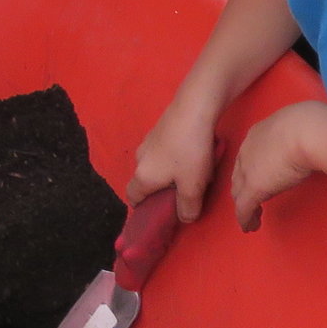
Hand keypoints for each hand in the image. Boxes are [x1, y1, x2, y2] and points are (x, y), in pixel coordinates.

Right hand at [125, 100, 220, 225]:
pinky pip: (163, 151)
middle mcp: (140, 158)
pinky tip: (193, 153)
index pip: (132, 197)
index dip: (143, 208)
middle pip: (146, 181)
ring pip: (155, 165)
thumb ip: (188, 208)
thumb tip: (184, 217)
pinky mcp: (160, 129)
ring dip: (169, 172)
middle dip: (161, 190)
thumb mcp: (193, 187)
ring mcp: (148, 141)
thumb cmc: (190, 152)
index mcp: (143, 176)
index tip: (160, 212)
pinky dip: (174, 157)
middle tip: (184, 193)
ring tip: (193, 172)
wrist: (193, 109)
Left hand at [229, 103, 326, 232]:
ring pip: (239, 193)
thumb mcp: (295, 129)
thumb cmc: (308, 126)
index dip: (248, 171)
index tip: (254, 181)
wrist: (305, 131)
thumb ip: (292, 138)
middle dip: (242, 190)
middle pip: (238, 175)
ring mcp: (248, 170)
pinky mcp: (254, 188)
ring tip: (251, 220)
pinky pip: (244, 208)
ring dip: (244, 206)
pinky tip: (250, 227)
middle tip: (249, 203)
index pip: (247, 157)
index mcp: (257, 135)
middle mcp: (247, 151)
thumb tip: (303, 146)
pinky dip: (245, 219)